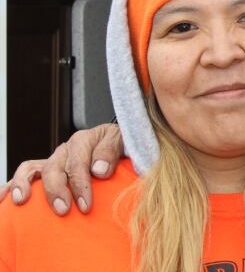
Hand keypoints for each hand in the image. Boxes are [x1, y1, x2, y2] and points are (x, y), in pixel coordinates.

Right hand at [0, 123, 123, 214]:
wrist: (122, 149)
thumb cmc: (125, 150)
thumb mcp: (126, 143)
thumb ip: (113, 152)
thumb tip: (98, 171)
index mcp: (88, 140)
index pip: (79, 160)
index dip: (81, 184)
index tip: (86, 205)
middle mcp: (68, 149)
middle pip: (55, 167)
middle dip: (57, 190)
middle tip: (64, 210)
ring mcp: (55, 159)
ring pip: (33, 169)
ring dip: (27, 185)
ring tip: (23, 201)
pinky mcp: (46, 169)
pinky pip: (25, 174)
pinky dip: (12, 184)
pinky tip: (4, 198)